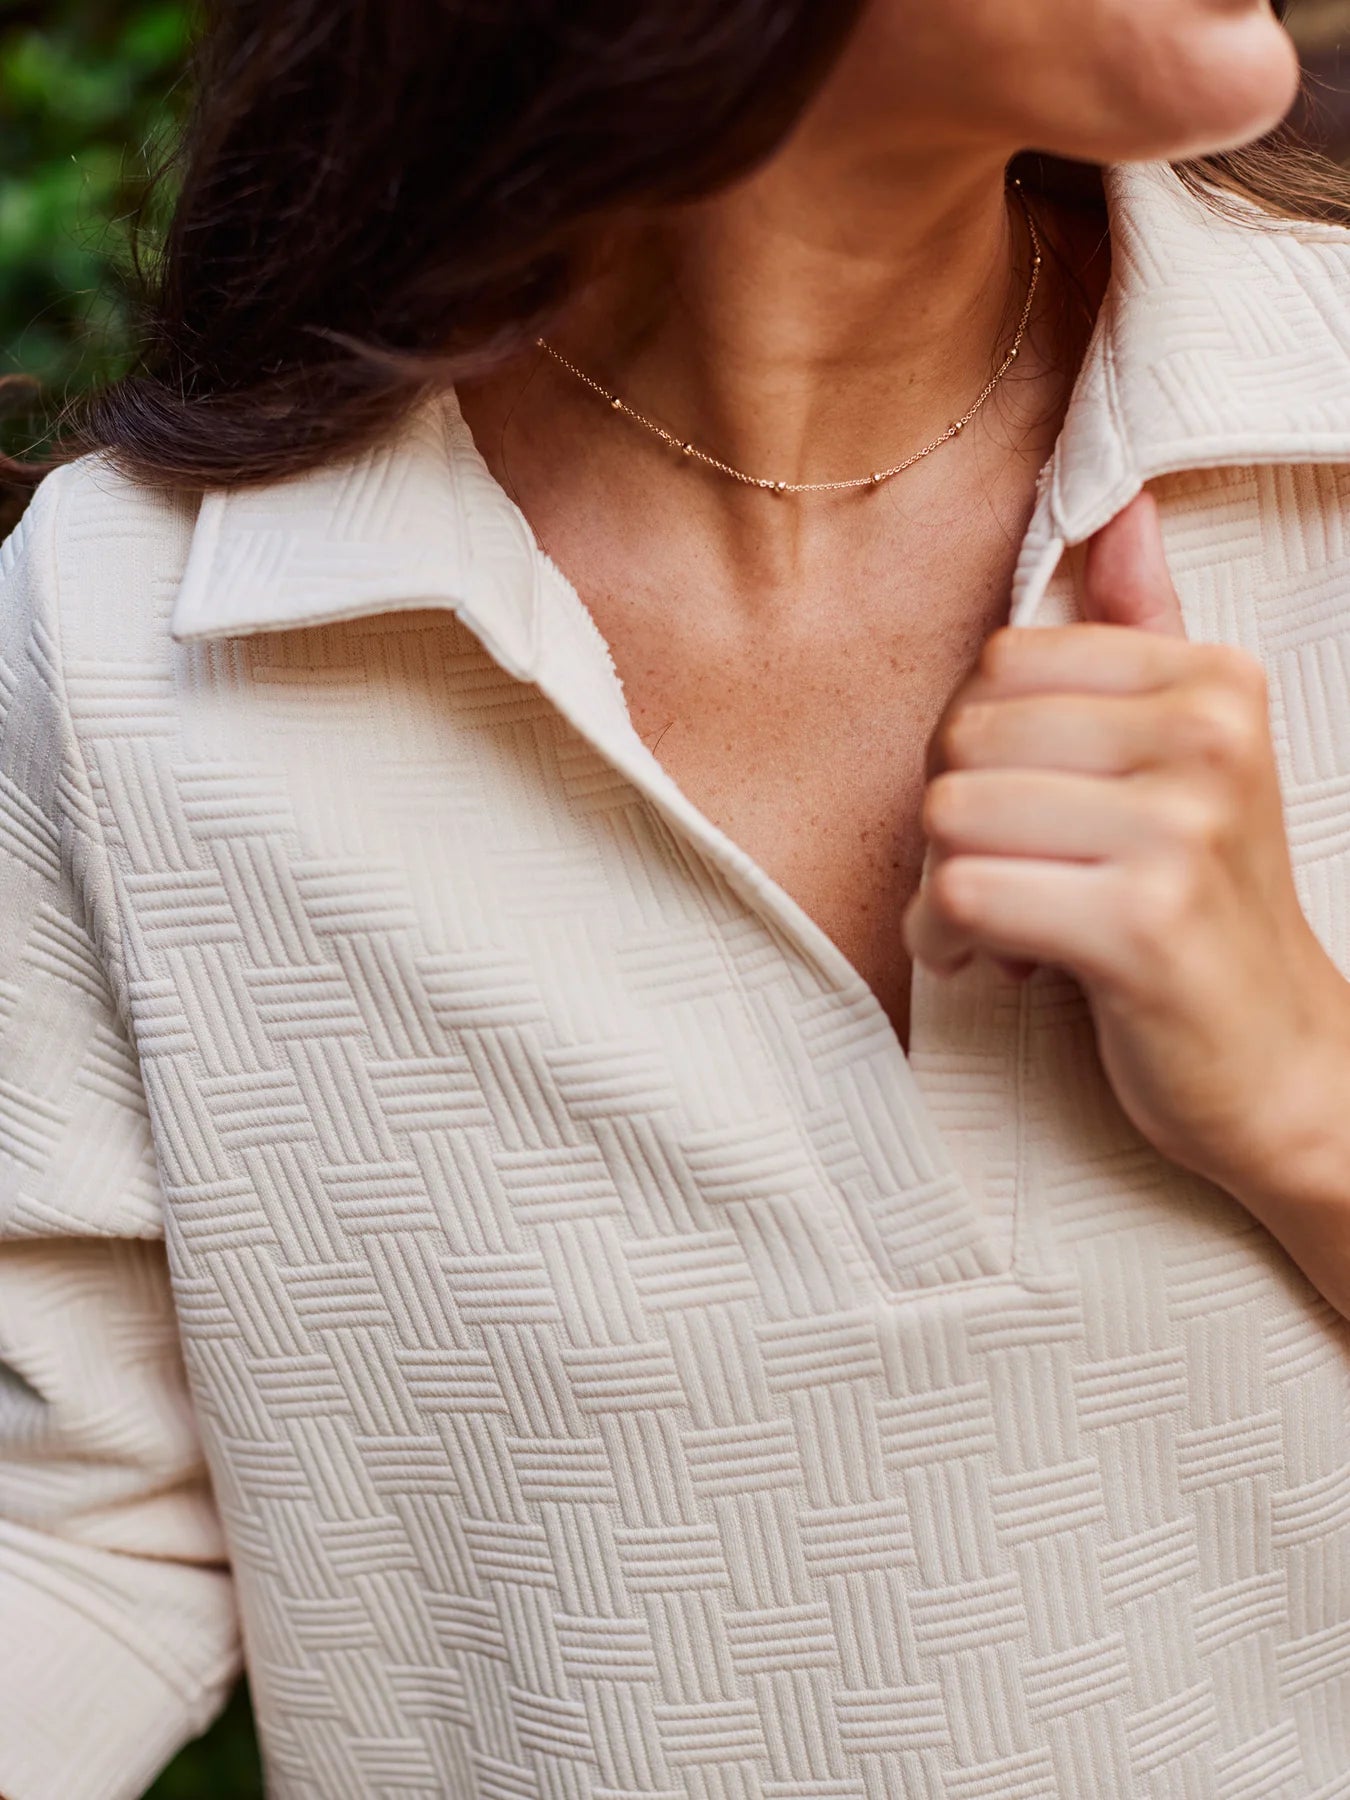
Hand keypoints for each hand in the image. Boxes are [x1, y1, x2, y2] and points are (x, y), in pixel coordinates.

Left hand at [905, 492, 1349, 1308]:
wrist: (1280, 1065)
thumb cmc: (1202, 908)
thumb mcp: (1190, 758)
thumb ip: (1146, 633)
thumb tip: (1123, 505)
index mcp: (1212, 682)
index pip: (999, 662)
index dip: (979, 748)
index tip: (1022, 813)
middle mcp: (1207, 739)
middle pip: (963, 735)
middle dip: (953, 822)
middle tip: (1006, 878)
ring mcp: (1182, 828)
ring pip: (949, 815)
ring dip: (944, 889)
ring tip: (1003, 923)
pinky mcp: (1142, 923)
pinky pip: (963, 892)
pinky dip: (952, 938)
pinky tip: (999, 960)